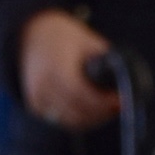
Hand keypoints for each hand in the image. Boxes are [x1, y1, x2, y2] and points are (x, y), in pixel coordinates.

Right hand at [21, 8, 112, 129]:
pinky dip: (80, 119)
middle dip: (102, 112)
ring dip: (93, 118)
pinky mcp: (36, 106)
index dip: (102, 102)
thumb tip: (125, 79)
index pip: (80, 94)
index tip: (121, 101)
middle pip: (77, 111)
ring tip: (109, 109)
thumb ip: (104, 59)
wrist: (29, 34)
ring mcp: (37, 97)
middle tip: (120, 106)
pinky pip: (63, 120)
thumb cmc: (62, 36)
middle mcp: (42, 84)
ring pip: (71, 120)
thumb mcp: (86, 39)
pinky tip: (93, 112)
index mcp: (54, 66)